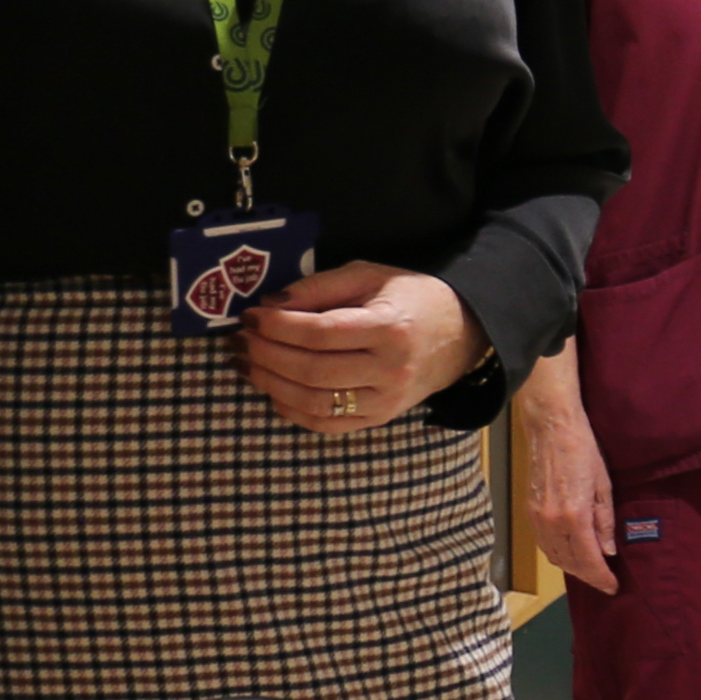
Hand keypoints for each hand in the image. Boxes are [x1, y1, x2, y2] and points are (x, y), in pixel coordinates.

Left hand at [242, 262, 481, 432]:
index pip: (321, 334)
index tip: (250, 316)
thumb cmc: (409, 298)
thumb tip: (269, 306)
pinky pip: (328, 423)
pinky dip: (293, 410)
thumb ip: (318, 287)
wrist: (459, 335)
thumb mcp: (368, 276)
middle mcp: (391, 370)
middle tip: (241, 340)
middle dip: (266, 355)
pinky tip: (273, 390)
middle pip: (313, 370)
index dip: (278, 327)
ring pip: (316, 402)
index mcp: (390, 328)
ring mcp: (387, 401)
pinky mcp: (380, 419)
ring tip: (247, 364)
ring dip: (272, 384)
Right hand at [514, 353, 617, 591]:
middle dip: (588, 576)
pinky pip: (544, 544)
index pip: (588, 559)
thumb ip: (605, 522)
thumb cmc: (584, 452)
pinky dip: (558, 554)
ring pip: (554, 556)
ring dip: (573, 568)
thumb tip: (608, 551)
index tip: (613, 587)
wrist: (552, 428)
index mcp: (574, 516)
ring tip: (591, 570)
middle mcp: (551, 522)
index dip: (601, 577)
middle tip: (605, 581)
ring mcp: (537, 518)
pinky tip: (571, 554)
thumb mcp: (604, 486)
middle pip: (569, 563)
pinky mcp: (529, 511)